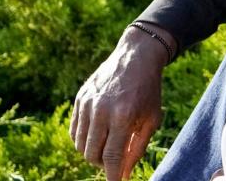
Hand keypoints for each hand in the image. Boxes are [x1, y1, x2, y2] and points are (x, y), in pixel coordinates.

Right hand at [70, 23, 173, 179]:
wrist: (136, 56)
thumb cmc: (148, 90)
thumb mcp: (151, 119)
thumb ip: (137, 148)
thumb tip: (124, 174)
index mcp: (123, 116)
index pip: (112, 157)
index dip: (113, 176)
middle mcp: (101, 110)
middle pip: (92, 154)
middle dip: (103, 164)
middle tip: (114, 160)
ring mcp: (88, 104)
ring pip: (80, 145)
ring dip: (92, 153)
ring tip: (108, 146)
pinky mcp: (80, 98)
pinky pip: (74, 131)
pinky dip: (83, 140)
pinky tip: (97, 135)